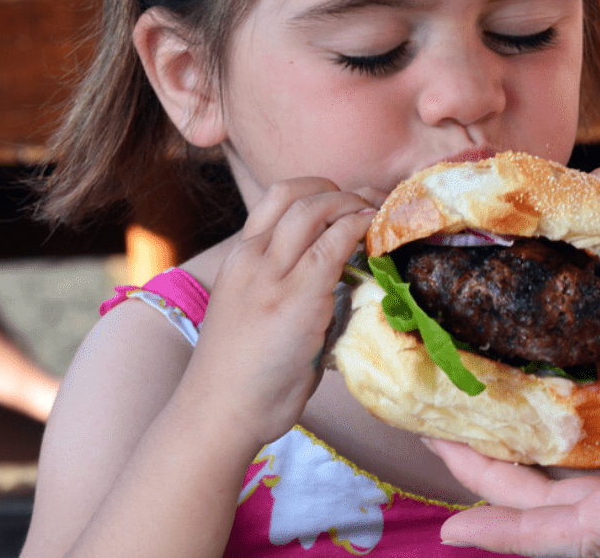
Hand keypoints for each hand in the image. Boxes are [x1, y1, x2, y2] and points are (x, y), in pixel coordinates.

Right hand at [184, 178, 377, 447]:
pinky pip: (334, 246)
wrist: (220, 410)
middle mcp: (252, 257)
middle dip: (342, 191)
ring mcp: (272, 276)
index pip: (278, 197)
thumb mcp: (254, 311)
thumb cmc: (243, 374)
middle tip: (372, 205)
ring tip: (379, 218)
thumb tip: (339, 279)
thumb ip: (287, 286)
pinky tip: (375, 237)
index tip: (346, 202)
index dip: (318, 189)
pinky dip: (359, 230)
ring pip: (316, 211)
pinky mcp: (297, 299)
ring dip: (355, 205)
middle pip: (299, 194)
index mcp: (240, 257)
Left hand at [430, 270, 599, 555]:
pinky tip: (560, 405)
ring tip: (477, 423)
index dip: (521, 530)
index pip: (596, 529)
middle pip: (576, 512)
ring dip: (535, 467)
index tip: (454, 524)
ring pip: (597, 491)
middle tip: (437, 443)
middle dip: (503, 488)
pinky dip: (583, 448)